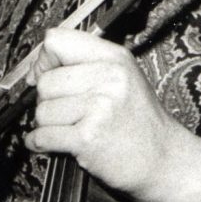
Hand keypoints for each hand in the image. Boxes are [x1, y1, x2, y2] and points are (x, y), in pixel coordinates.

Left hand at [32, 27, 200, 201]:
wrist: (165, 160)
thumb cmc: (139, 124)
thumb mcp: (122, 79)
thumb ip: (84, 66)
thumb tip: (35, 69)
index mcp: (115, 58)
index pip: (57, 41)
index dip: (43, 60)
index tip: (44, 75)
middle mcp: (109, 78)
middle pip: (45, 81)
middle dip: (46, 101)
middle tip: (66, 113)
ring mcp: (100, 108)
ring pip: (42, 111)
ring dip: (47, 126)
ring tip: (71, 130)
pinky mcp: (89, 138)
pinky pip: (43, 136)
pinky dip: (39, 144)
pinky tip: (53, 145)